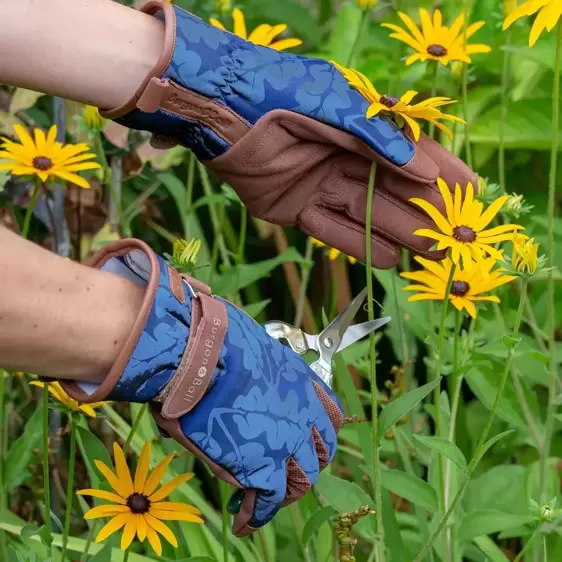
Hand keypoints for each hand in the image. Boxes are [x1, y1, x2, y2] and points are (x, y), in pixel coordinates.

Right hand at [60, 239, 342, 535]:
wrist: (198, 354)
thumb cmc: (214, 342)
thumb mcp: (250, 351)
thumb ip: (259, 373)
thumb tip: (244, 379)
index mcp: (301, 382)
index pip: (331, 415)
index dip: (321, 432)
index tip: (309, 439)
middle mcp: (303, 413)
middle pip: (322, 452)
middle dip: (307, 464)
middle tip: (287, 473)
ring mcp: (287, 441)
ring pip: (301, 480)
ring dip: (285, 492)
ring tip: (264, 499)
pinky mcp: (263, 466)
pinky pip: (267, 501)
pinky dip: (255, 515)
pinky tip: (243, 520)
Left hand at [101, 1, 475, 267]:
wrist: (215, 109)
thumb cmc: (276, 93)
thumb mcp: (331, 105)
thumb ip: (375, 137)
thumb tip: (424, 169)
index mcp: (358, 129)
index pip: (410, 155)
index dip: (442, 174)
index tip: (473, 194)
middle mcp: (343, 159)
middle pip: (392, 191)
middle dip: (425, 213)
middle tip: (457, 239)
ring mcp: (319, 185)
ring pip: (366, 214)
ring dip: (398, 235)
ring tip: (430, 256)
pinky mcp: (294, 208)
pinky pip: (331, 230)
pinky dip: (356, 244)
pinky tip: (387, 260)